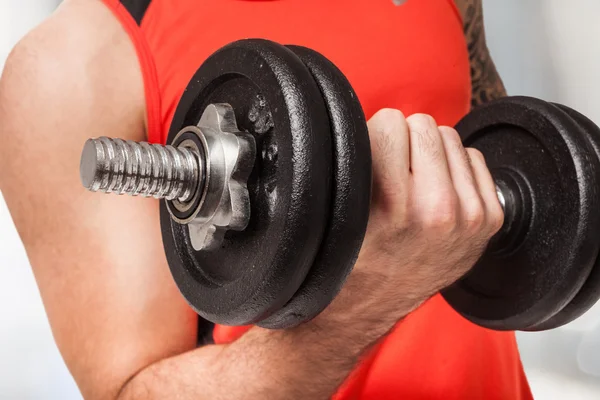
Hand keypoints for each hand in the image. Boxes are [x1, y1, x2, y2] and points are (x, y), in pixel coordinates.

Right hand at [317, 109, 503, 341]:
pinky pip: (473, 157)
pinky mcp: (489, 219)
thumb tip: (384, 119)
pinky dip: (454, 168)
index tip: (373, 154)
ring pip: (450, 136)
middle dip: (405, 141)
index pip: (391, 122)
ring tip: (414, 184)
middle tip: (393, 171)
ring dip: (430, 153)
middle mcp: (437, 210)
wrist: (379, 299)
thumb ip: (362, 158)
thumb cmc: (355, 254)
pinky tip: (437, 191)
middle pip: (423, 124)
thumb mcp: (343, 208)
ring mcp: (469, 216)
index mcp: (394, 204)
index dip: (378, 135)